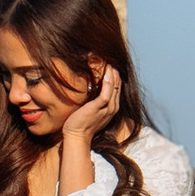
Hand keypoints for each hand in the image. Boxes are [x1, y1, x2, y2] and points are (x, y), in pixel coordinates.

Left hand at [56, 60, 120, 193]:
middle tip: (110, 59)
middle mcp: (112, 108)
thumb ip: (93, 100)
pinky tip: (107, 73)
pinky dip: (108, 83)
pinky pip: (107, 93)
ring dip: (113, 75)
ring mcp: (107, 108)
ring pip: (114, 88)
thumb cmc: (80, 124)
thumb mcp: (90, 110)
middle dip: (115, 72)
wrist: (76, 136)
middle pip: (118, 86)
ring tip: (110, 62)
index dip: (114, 76)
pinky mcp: (99, 108)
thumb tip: (89, 87)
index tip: (109, 64)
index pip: (116, 88)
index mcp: (111, 108)